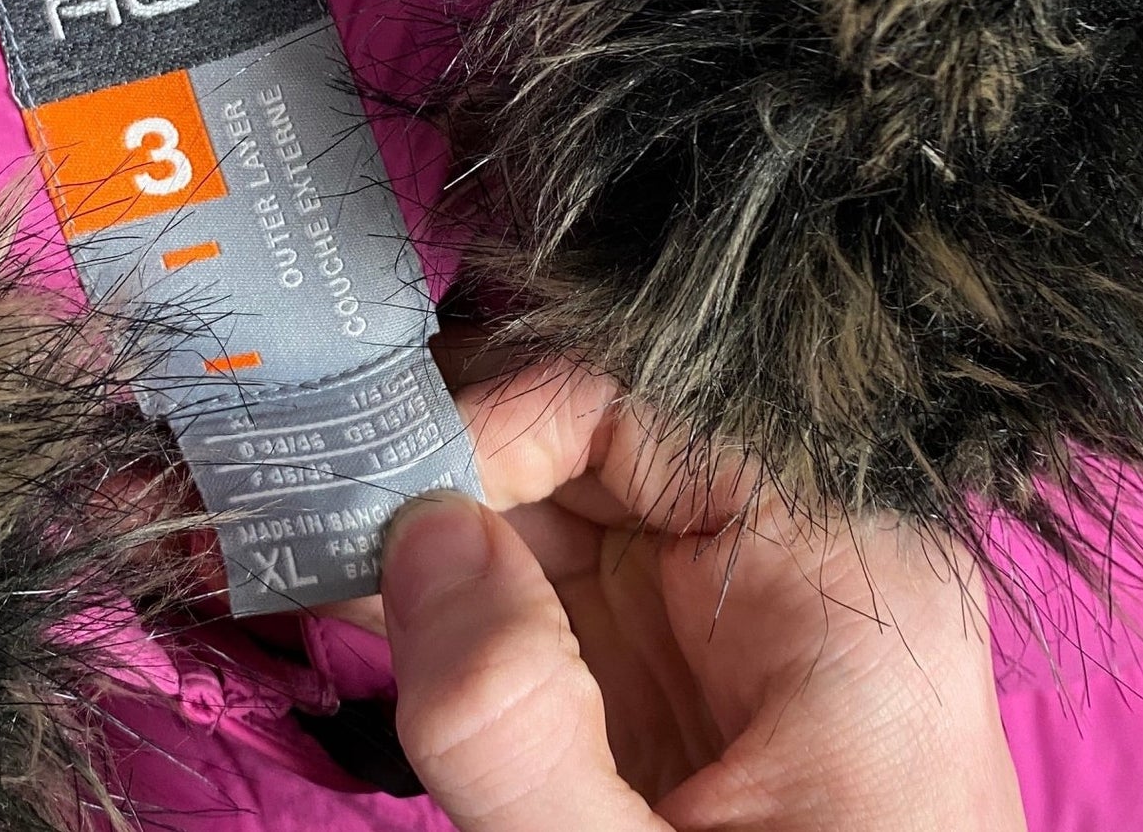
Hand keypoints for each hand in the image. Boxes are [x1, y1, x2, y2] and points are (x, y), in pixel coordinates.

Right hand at [361, 364, 1025, 831]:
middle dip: (448, 471)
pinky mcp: (670, 671)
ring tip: (309, 545)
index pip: (647, 409)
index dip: (504, 424)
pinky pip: (551, 590)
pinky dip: (454, 598)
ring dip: (434, 530)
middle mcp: (788, 561)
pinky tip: (370, 606)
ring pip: (556, 512)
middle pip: (592, 448)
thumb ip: (523, 734)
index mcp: (837, 571)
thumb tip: (420, 536)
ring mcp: (724, 616)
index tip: (379, 493)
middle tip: (305, 503)